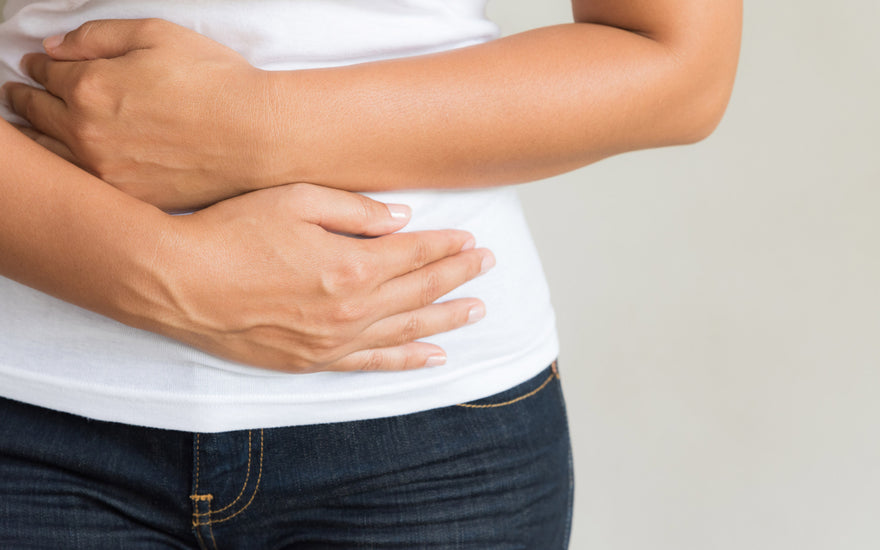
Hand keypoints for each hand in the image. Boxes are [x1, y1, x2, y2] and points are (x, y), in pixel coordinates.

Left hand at [3, 18, 274, 210]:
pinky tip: (66, 164)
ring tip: (32, 128)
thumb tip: (55, 48)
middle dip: (25, 99)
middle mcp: (88, 133)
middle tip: (18, 95)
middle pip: (38, 114)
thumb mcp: (157, 34)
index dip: (39, 65)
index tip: (38, 65)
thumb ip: (97, 37)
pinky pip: (82, 185)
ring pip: (50, 154)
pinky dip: (65, 171)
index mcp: (90, 87)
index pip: (47, 72)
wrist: (259, 136)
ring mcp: (107, 172)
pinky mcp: (130, 198)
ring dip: (34, 137)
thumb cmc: (217, 82)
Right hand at [144, 183, 493, 372]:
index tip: (471, 241)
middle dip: (457, 276)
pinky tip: (432, 357)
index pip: (415, 254)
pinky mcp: (311, 361)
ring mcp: (332, 340)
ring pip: (406, 330)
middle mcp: (351, 309)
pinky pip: (372, 363)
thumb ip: (355, 210)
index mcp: (351, 265)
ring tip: (475, 311)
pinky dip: (406, 360)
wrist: (177, 282)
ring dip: (445, 319)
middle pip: (419, 291)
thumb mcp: (294, 199)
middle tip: (486, 267)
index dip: (447, 246)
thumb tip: (402, 219)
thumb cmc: (231, 232)